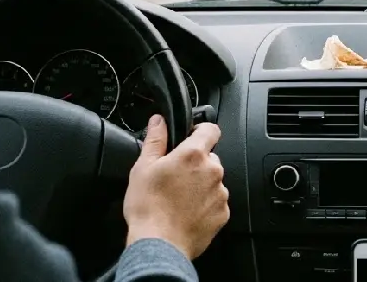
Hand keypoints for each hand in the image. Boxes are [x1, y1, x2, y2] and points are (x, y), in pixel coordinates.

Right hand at [123, 116, 229, 260]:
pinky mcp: (223, 213)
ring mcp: (220, 193)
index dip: (201, 131)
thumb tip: (159, 121)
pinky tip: (186, 212)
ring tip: (178, 198)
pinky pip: (216, 202)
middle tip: (175, 177)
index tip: (192, 137)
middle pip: (209, 158)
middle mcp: (212, 171)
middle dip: (195, 164)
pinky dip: (205, 205)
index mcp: (193, 155)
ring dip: (200, 185)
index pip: (211, 130)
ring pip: (213, 181)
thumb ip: (155, 139)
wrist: (159, 245)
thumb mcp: (143, 167)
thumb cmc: (148, 208)